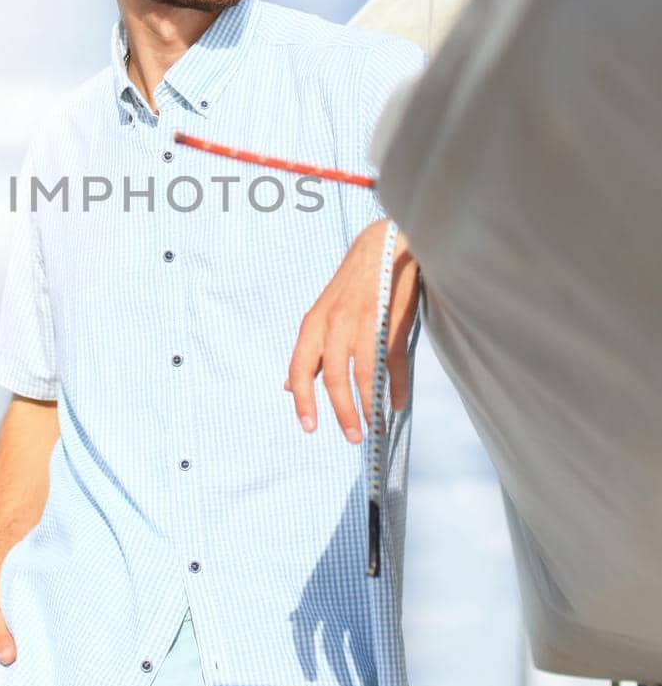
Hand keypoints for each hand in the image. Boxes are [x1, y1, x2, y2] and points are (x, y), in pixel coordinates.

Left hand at [283, 219, 419, 442]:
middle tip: (352, 438)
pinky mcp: (393, 321)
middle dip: (343, 413)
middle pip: (334, 378)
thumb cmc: (352, 287)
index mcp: (314, 324)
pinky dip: (396, 387)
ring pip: (364, 374)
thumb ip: (310, 352)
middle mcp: (335, 324)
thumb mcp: (322, 315)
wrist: (384, 247)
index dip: (302, 401)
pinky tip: (398, 403)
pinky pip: (394, 363)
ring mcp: (365, 322)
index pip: (299, 368)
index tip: (308, 427)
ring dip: (370, 406)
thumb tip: (288, 387)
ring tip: (375, 428)